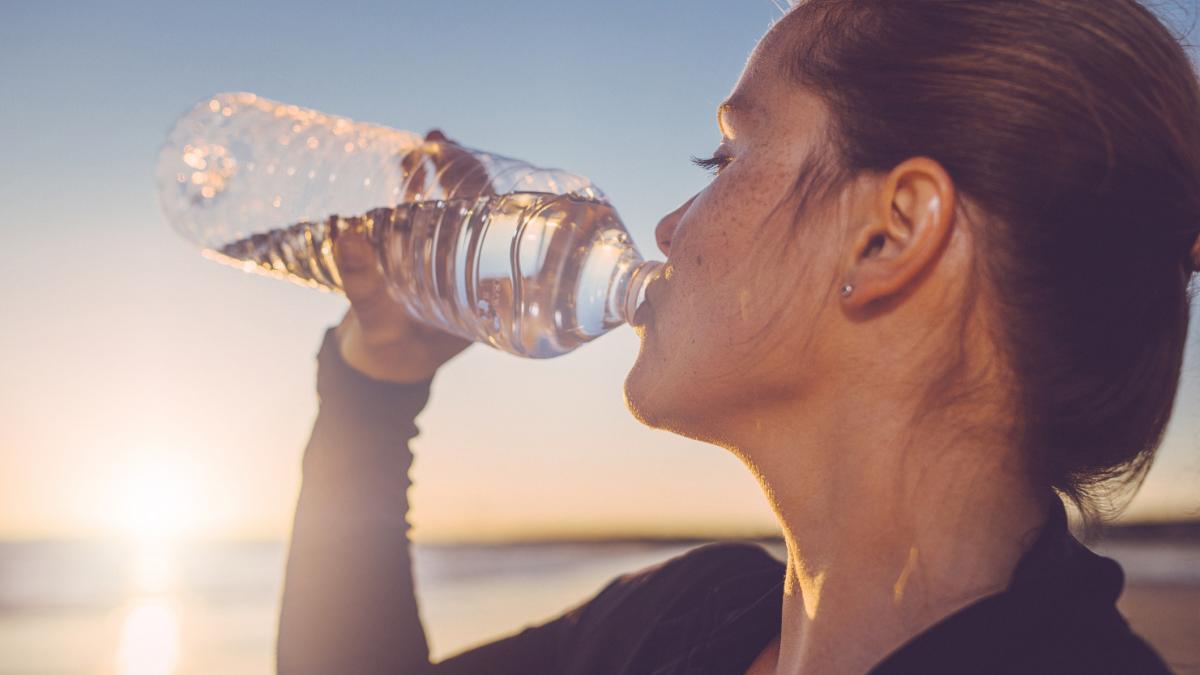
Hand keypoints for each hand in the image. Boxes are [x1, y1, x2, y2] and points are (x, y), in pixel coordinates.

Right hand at [332, 129, 480, 382]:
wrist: (377, 372)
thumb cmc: (390, 357)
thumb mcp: (378, 324)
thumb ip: (363, 285)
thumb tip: (344, 233)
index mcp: (479, 284)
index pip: (495, 226)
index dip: (486, 191)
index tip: (470, 162)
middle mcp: (467, 266)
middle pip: (475, 207)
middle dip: (461, 171)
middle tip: (438, 141)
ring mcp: (442, 257)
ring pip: (449, 205)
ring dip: (439, 173)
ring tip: (424, 143)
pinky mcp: (417, 253)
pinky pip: (423, 213)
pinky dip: (416, 187)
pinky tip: (407, 162)